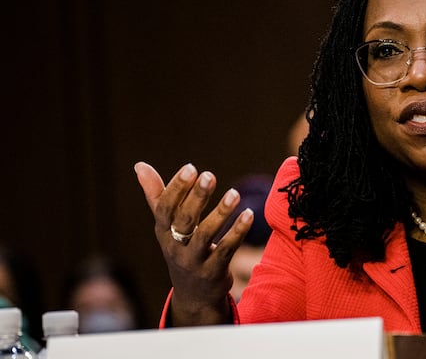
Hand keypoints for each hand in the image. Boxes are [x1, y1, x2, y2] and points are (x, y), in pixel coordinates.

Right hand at [134, 162, 253, 324]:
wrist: (193, 296)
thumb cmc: (181, 249)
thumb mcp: (166, 226)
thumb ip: (157, 196)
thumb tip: (139, 165)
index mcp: (163, 232)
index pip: (165, 209)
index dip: (176, 188)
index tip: (191, 168)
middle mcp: (175, 247)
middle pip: (184, 220)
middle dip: (197, 197)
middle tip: (209, 175)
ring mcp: (194, 261)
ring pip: (206, 235)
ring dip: (221, 213)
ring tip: (235, 193)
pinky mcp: (213, 271)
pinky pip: (226, 250)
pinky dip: (237, 232)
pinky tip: (249, 214)